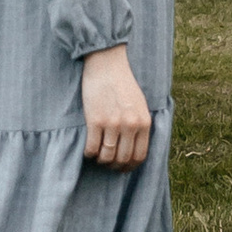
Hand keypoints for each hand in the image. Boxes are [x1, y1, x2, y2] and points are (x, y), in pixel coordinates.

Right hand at [81, 43, 153, 167]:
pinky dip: (89, 153)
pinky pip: (92, 147)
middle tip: (107, 163)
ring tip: (97, 156)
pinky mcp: (95, 120)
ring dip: (101, 160)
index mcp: (143, 122)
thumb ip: (140, 125)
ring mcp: (112, 124)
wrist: (107, 64)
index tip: (122, 167)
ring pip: (107, 156)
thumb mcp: (140, 104)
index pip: (139, 156)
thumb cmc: (123, 83)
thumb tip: (134, 148)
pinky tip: (88, 150)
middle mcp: (130, 125)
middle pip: (122, 159)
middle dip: (114, 166)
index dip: (130, 166)